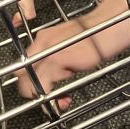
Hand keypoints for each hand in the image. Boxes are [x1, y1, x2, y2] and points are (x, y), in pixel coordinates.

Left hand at [14, 8, 129, 110]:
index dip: (29, 80)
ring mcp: (48, 51)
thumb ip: (58, 56)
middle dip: (31, 92)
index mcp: (43, 39)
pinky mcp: (57, 60)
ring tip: (60, 102)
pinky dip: (52, 97)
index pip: (25, 64)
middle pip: (21, 74)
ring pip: (31, 82)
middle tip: (47, 100)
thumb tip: (54, 76)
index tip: (41, 89)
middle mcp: (41, 43)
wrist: (107, 26)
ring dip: (42, 97)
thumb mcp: (70, 44)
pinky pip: (44, 85)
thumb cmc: (95, 34)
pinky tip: (64, 99)